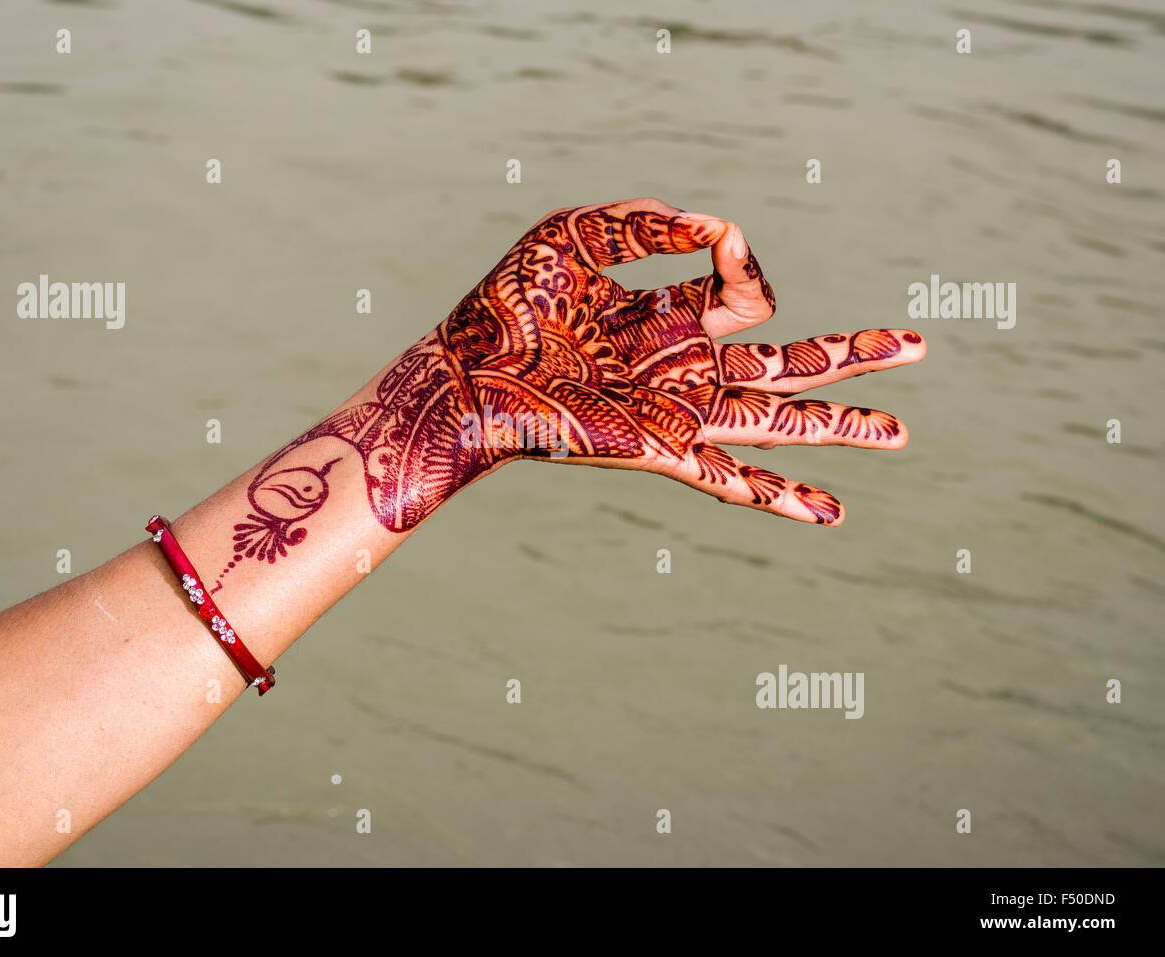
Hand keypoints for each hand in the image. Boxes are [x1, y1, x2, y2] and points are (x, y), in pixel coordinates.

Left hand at [223, 197, 925, 585]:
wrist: (463, 373)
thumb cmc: (506, 304)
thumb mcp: (579, 234)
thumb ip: (654, 223)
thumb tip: (728, 234)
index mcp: (666, 316)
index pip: (743, 292)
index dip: (749, 266)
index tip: (725, 245)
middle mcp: (682, 368)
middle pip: (787, 364)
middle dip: (853, 357)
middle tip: (918, 350)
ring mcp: (675, 413)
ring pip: (778, 421)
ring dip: (840, 427)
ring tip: (899, 432)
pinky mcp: (658, 449)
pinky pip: (732, 479)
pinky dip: (782, 495)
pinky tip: (830, 514)